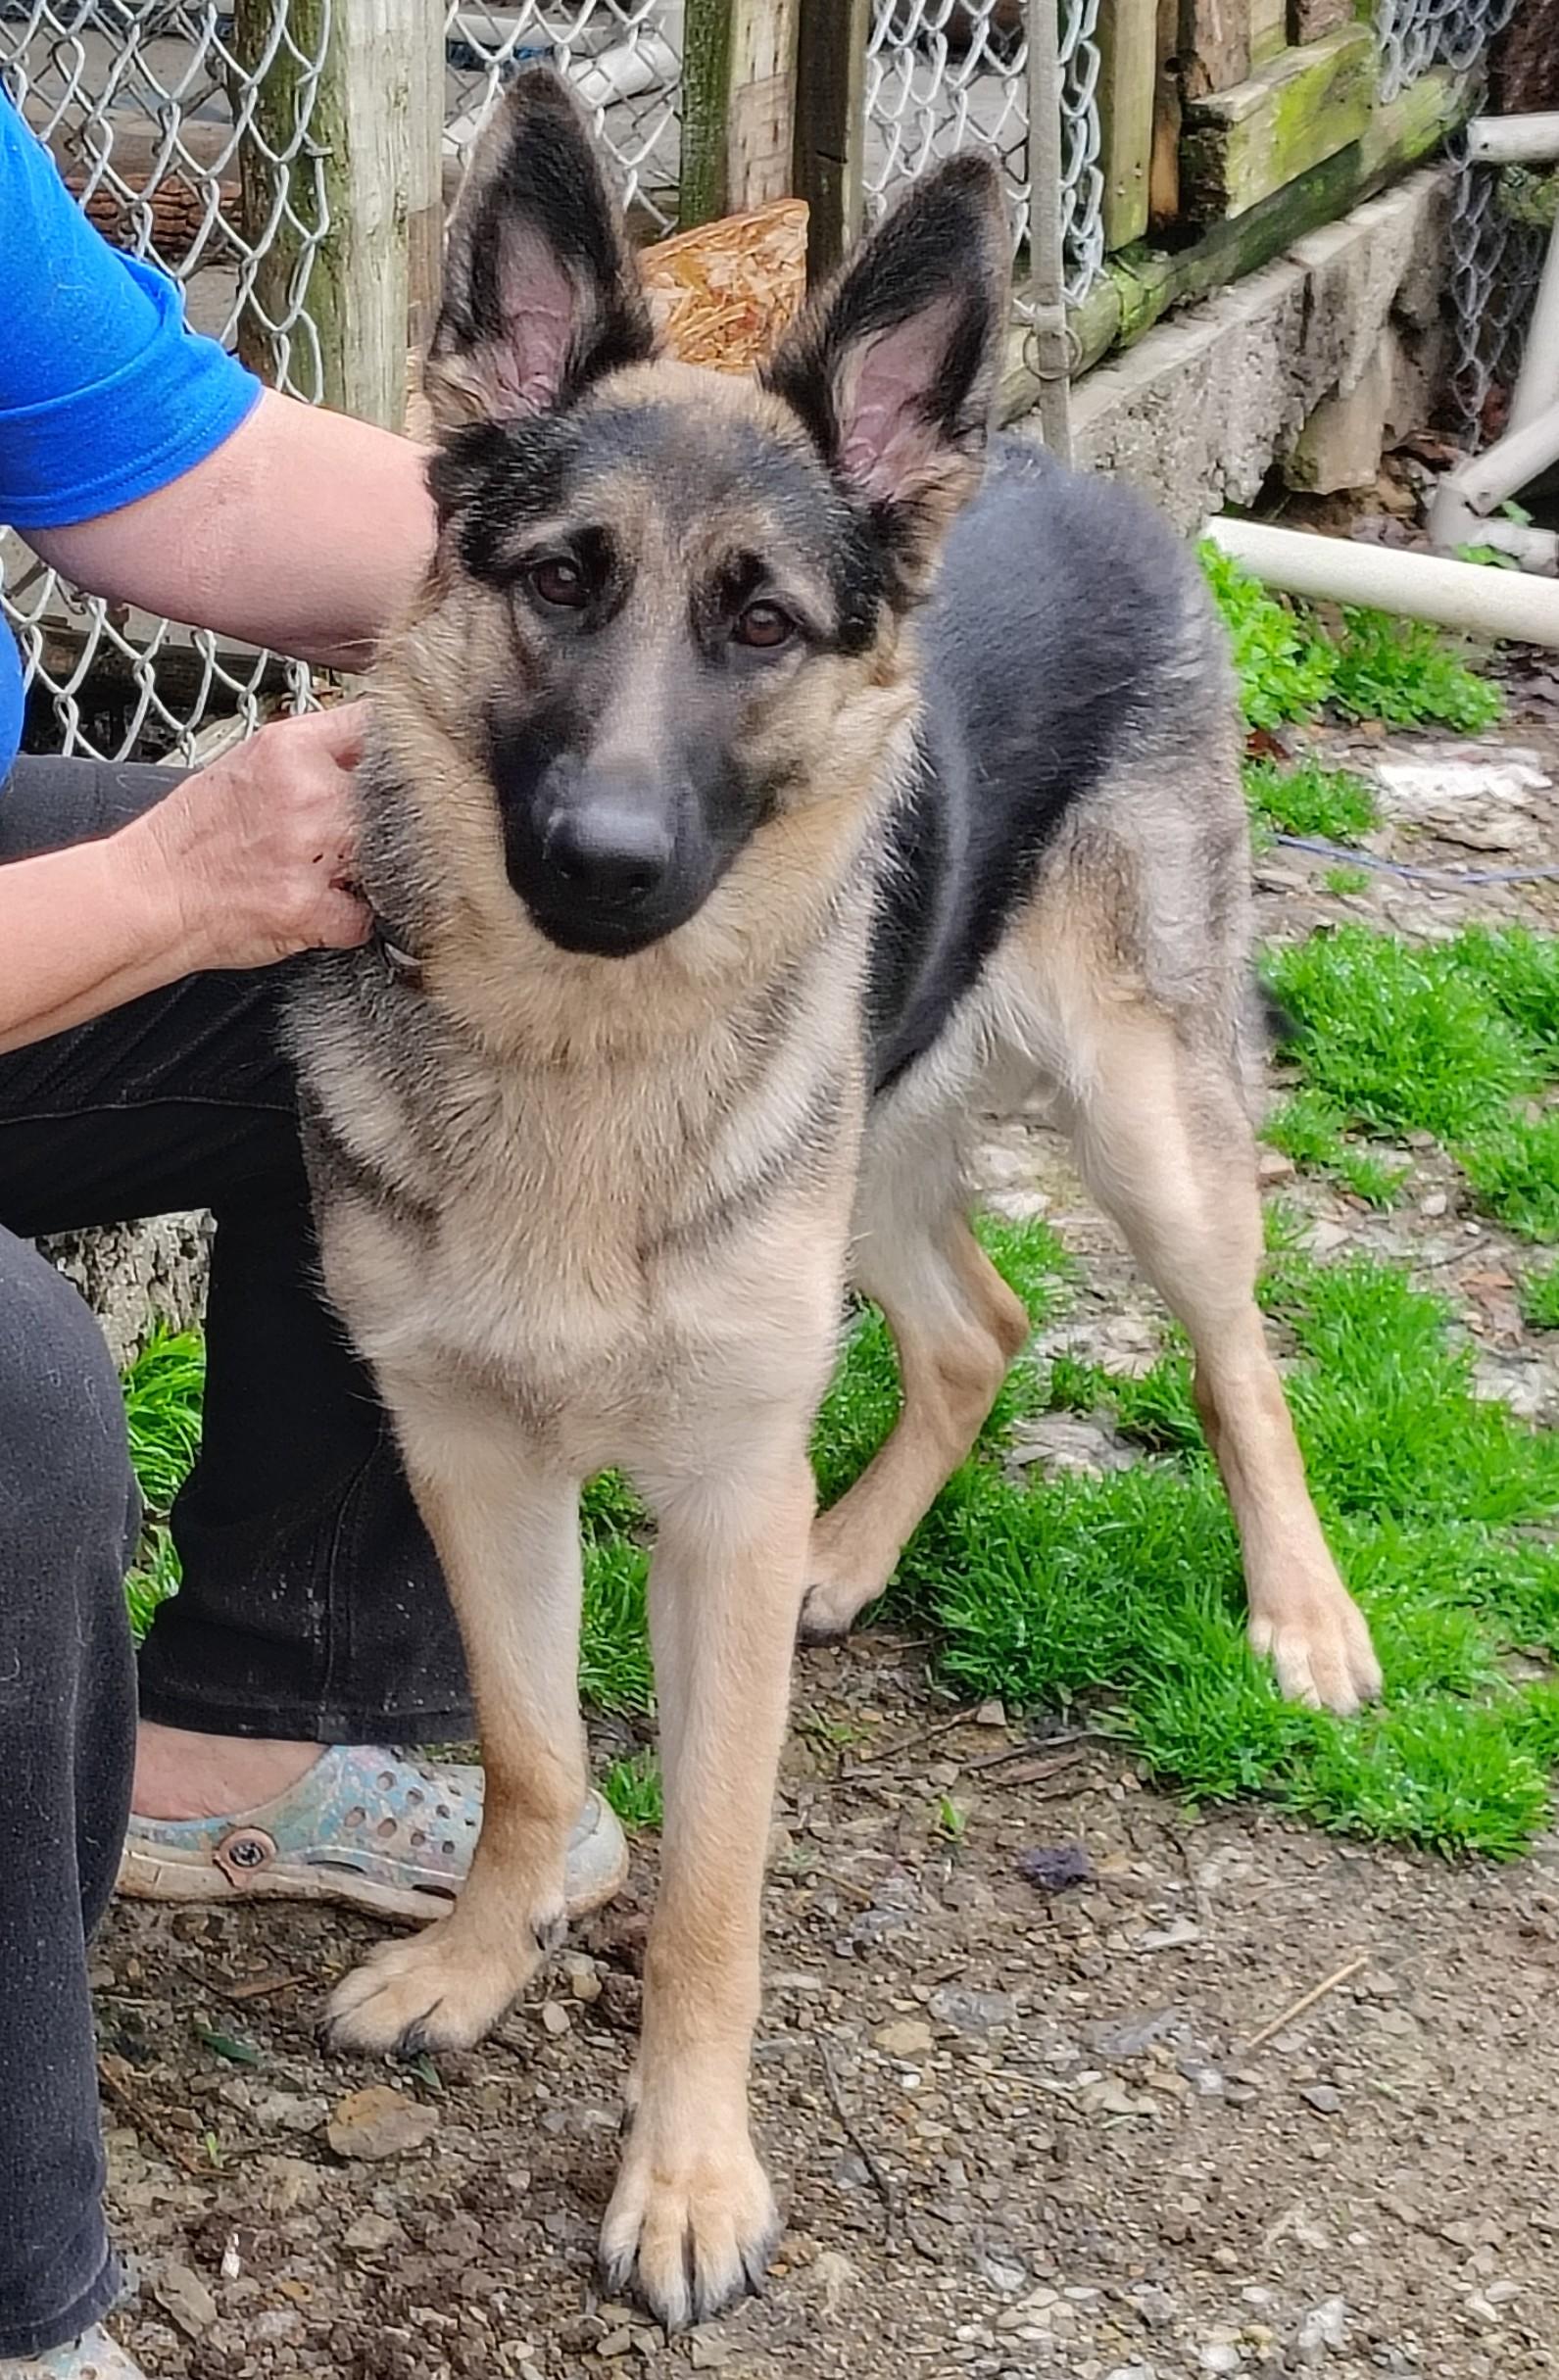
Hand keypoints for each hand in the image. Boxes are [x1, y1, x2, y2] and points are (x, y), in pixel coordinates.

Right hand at [122, 702, 372, 971]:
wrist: (150, 894)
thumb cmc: (192, 835)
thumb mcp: (246, 764)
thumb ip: (311, 752)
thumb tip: (366, 748)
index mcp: (290, 747)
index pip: (374, 728)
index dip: (392, 751)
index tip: (397, 768)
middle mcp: (308, 793)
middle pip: (393, 798)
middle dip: (377, 821)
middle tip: (339, 839)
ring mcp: (313, 851)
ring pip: (388, 857)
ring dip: (366, 870)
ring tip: (323, 872)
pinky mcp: (312, 907)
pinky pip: (366, 915)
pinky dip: (349, 919)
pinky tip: (320, 908)